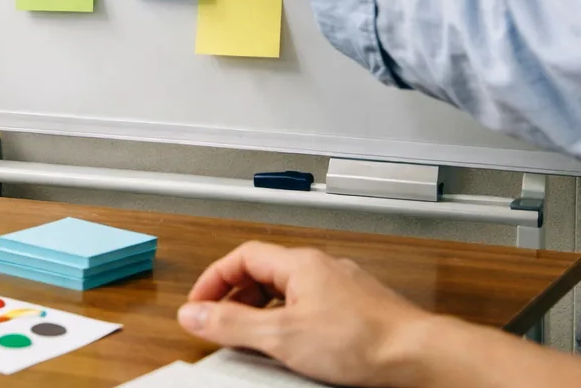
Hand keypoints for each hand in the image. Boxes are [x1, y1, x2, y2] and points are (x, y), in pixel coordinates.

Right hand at [177, 241, 431, 386]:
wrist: (418, 356)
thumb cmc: (362, 340)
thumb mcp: (281, 337)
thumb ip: (233, 324)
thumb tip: (194, 314)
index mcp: (298, 262)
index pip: (242, 257)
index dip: (215, 279)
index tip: (200, 305)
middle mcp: (319, 266)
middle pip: (263, 272)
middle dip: (237, 299)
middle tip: (222, 325)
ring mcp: (341, 286)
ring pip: (289, 291)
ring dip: (264, 311)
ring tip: (255, 340)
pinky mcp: (357, 308)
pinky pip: (311, 306)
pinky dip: (292, 321)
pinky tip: (296, 346)